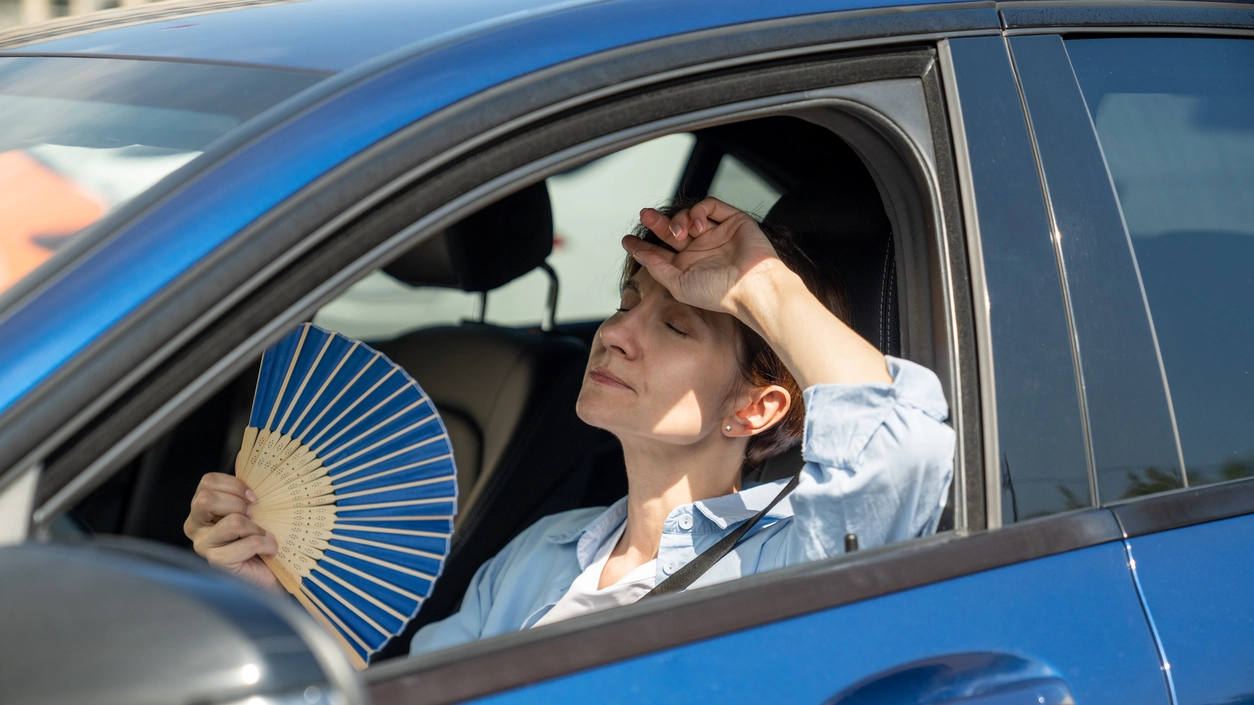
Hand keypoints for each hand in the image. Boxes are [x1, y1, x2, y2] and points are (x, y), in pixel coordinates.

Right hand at [184, 472, 279, 591]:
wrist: (272, 571)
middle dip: (239, 504)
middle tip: (255, 516)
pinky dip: (264, 544)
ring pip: (232, 522)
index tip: (255, 497)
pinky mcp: (216, 562)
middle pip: (207, 499)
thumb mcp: (256, 506)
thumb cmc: (261, 537)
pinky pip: (245, 543)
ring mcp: (203, 545)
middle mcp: (196, 525)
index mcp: (202, 507)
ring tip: (263, 536)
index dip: (235, 485)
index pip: (208, 482)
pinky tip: (269, 550)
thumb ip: (247, 482)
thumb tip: (244, 452)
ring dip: (257, 528)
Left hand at [624, 197, 797, 322]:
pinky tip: (698, 227)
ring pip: (689, 216)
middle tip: (645, 215)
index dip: (643, 245)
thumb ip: (656, 267)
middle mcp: (701, 250)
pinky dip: (699, 212)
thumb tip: (638, 254)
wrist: (751, 286)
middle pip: (671, 230)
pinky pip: (710, 206)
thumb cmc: (718, 292)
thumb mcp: (678, 284)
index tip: (627, 241)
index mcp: (688, 267)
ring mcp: (716, 234)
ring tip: (681, 233)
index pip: (660, 252)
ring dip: (679, 220)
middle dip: (657, 222)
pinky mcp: (732, 221)